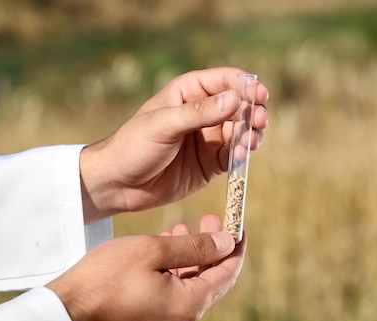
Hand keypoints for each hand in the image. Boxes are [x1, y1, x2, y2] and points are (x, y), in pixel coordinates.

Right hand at [46, 215, 245, 320]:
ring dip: (191, 256)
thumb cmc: (107, 275)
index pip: (227, 273)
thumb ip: (195, 246)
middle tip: (207, 218)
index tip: (237, 224)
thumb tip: (227, 242)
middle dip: (211, 248)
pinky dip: (176, 271)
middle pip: (211, 280)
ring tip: (180, 226)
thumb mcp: (154, 250)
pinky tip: (165, 249)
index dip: (235, 247)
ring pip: (192, 285)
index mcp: (189, 305)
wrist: (69, 308)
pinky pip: (175, 294)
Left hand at [80, 67, 268, 222]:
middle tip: (259, 122)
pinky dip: (241, 155)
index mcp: (188, 92)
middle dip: (252, 112)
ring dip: (250, 135)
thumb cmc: (132, 146)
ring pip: (240, 132)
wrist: (118, 184)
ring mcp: (208, 138)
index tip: (259, 95)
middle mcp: (202, 112)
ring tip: (250, 143)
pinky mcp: (210, 163)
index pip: (224, 81)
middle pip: (239, 106)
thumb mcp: (163, 125)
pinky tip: (241, 157)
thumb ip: (198, 112)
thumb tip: (233, 99)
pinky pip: (233, 155)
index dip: (245, 86)